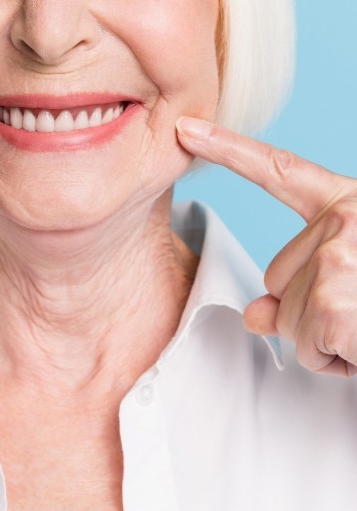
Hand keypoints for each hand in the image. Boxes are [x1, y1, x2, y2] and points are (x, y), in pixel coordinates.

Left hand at [176, 117, 356, 377]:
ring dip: (325, 336)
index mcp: (353, 204)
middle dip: (309, 306)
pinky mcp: (334, 303)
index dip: (228, 150)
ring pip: (285, 316)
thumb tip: (252, 315)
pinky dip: (337, 361)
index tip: (188, 130)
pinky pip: (307, 348)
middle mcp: (347, 219)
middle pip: (275, 275)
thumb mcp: (354, 282)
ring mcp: (340, 259)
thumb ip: (300, 287)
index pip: (281, 172)